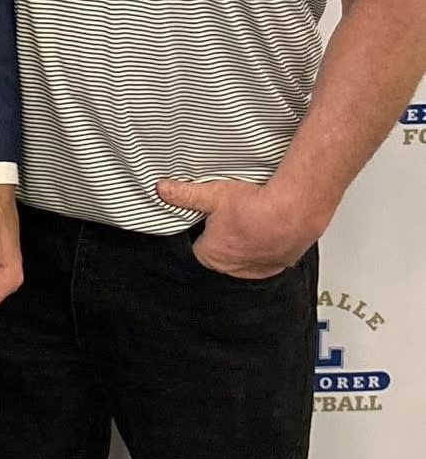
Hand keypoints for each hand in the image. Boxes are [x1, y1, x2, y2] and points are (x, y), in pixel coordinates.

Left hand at [155, 177, 319, 278]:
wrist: (296, 209)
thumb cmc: (256, 205)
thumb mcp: (212, 194)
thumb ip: (184, 194)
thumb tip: (162, 190)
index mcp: (213, 256)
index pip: (195, 248)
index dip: (198, 232)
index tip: (203, 220)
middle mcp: (235, 268)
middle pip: (220, 254)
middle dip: (221, 238)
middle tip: (228, 217)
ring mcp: (260, 269)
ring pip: (244, 258)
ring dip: (245, 244)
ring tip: (248, 221)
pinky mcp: (281, 264)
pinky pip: (267, 258)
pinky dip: (266, 246)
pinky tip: (266, 228)